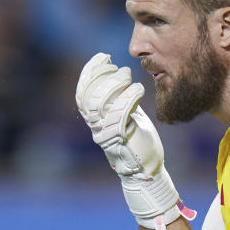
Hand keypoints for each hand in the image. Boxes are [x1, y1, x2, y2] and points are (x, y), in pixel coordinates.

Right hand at [75, 54, 192, 229]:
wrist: (146, 172)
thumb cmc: (137, 142)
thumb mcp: (125, 116)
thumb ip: (118, 99)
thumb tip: (118, 76)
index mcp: (95, 120)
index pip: (83, 92)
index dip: (90, 72)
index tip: (103, 57)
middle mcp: (97, 127)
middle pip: (89, 95)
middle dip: (102, 75)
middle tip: (119, 68)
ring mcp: (108, 133)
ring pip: (100, 103)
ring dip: (114, 84)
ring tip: (128, 77)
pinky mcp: (122, 139)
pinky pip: (120, 113)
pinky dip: (129, 96)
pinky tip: (139, 90)